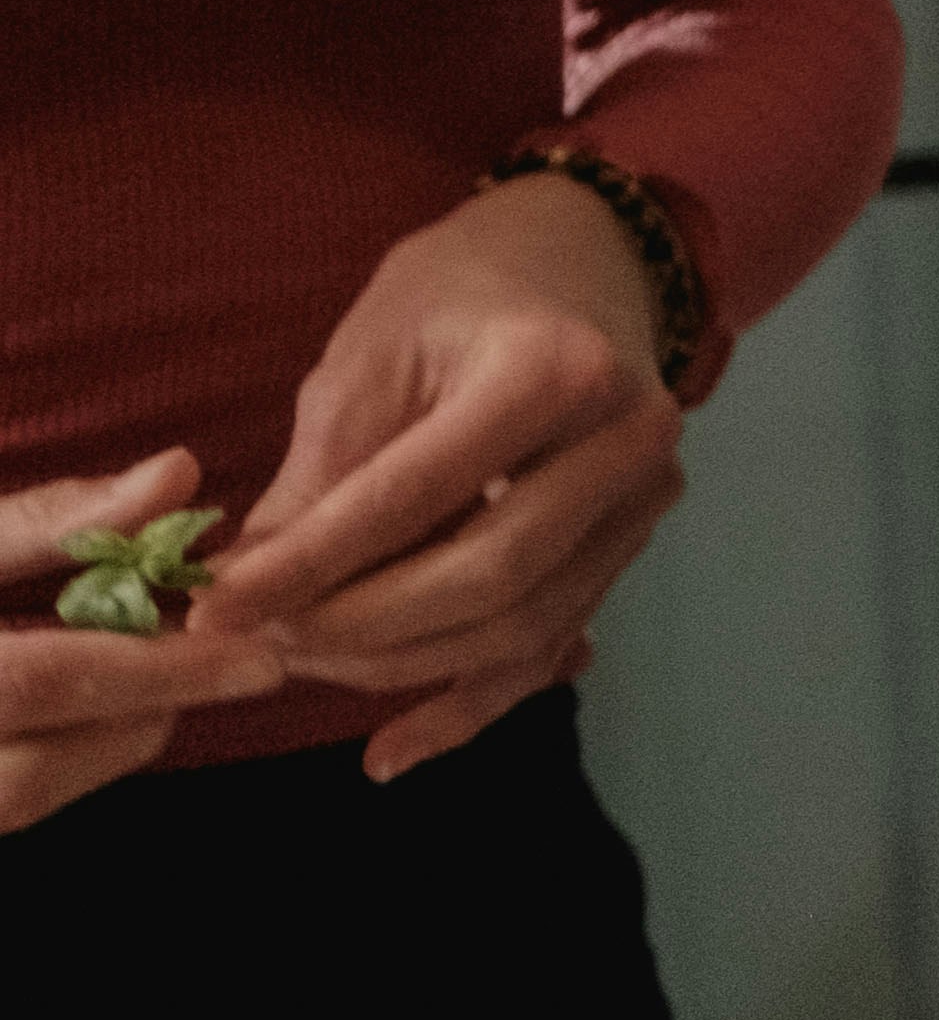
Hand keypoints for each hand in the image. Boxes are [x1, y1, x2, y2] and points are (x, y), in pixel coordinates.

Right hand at [0, 446, 286, 828]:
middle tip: (233, 662)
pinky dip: (62, 758)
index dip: (153, 672)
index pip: (36, 683)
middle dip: (140, 715)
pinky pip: (2, 800)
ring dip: (107, 741)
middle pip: (31, 772)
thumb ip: (47, 520)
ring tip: (172, 677)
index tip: (260, 658)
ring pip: (20, 798)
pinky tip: (104, 710)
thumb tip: (178, 476)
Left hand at [194, 176, 696, 777]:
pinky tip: (388, 752)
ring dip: (397, 666)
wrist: (579, 266)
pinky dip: (468, 707)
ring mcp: (645, 501)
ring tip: (299, 668)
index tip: (212, 610)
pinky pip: (548, 649)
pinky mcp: (632, 547)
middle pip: (487, 574)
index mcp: (555, 369)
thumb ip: (320, 480)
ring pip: (521, 626)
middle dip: (354, 626)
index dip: (308, 563)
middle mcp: (626, 440)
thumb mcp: (369, 360)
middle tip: (254, 646)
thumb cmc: (457, 298)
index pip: (416, 493)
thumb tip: (241, 598)